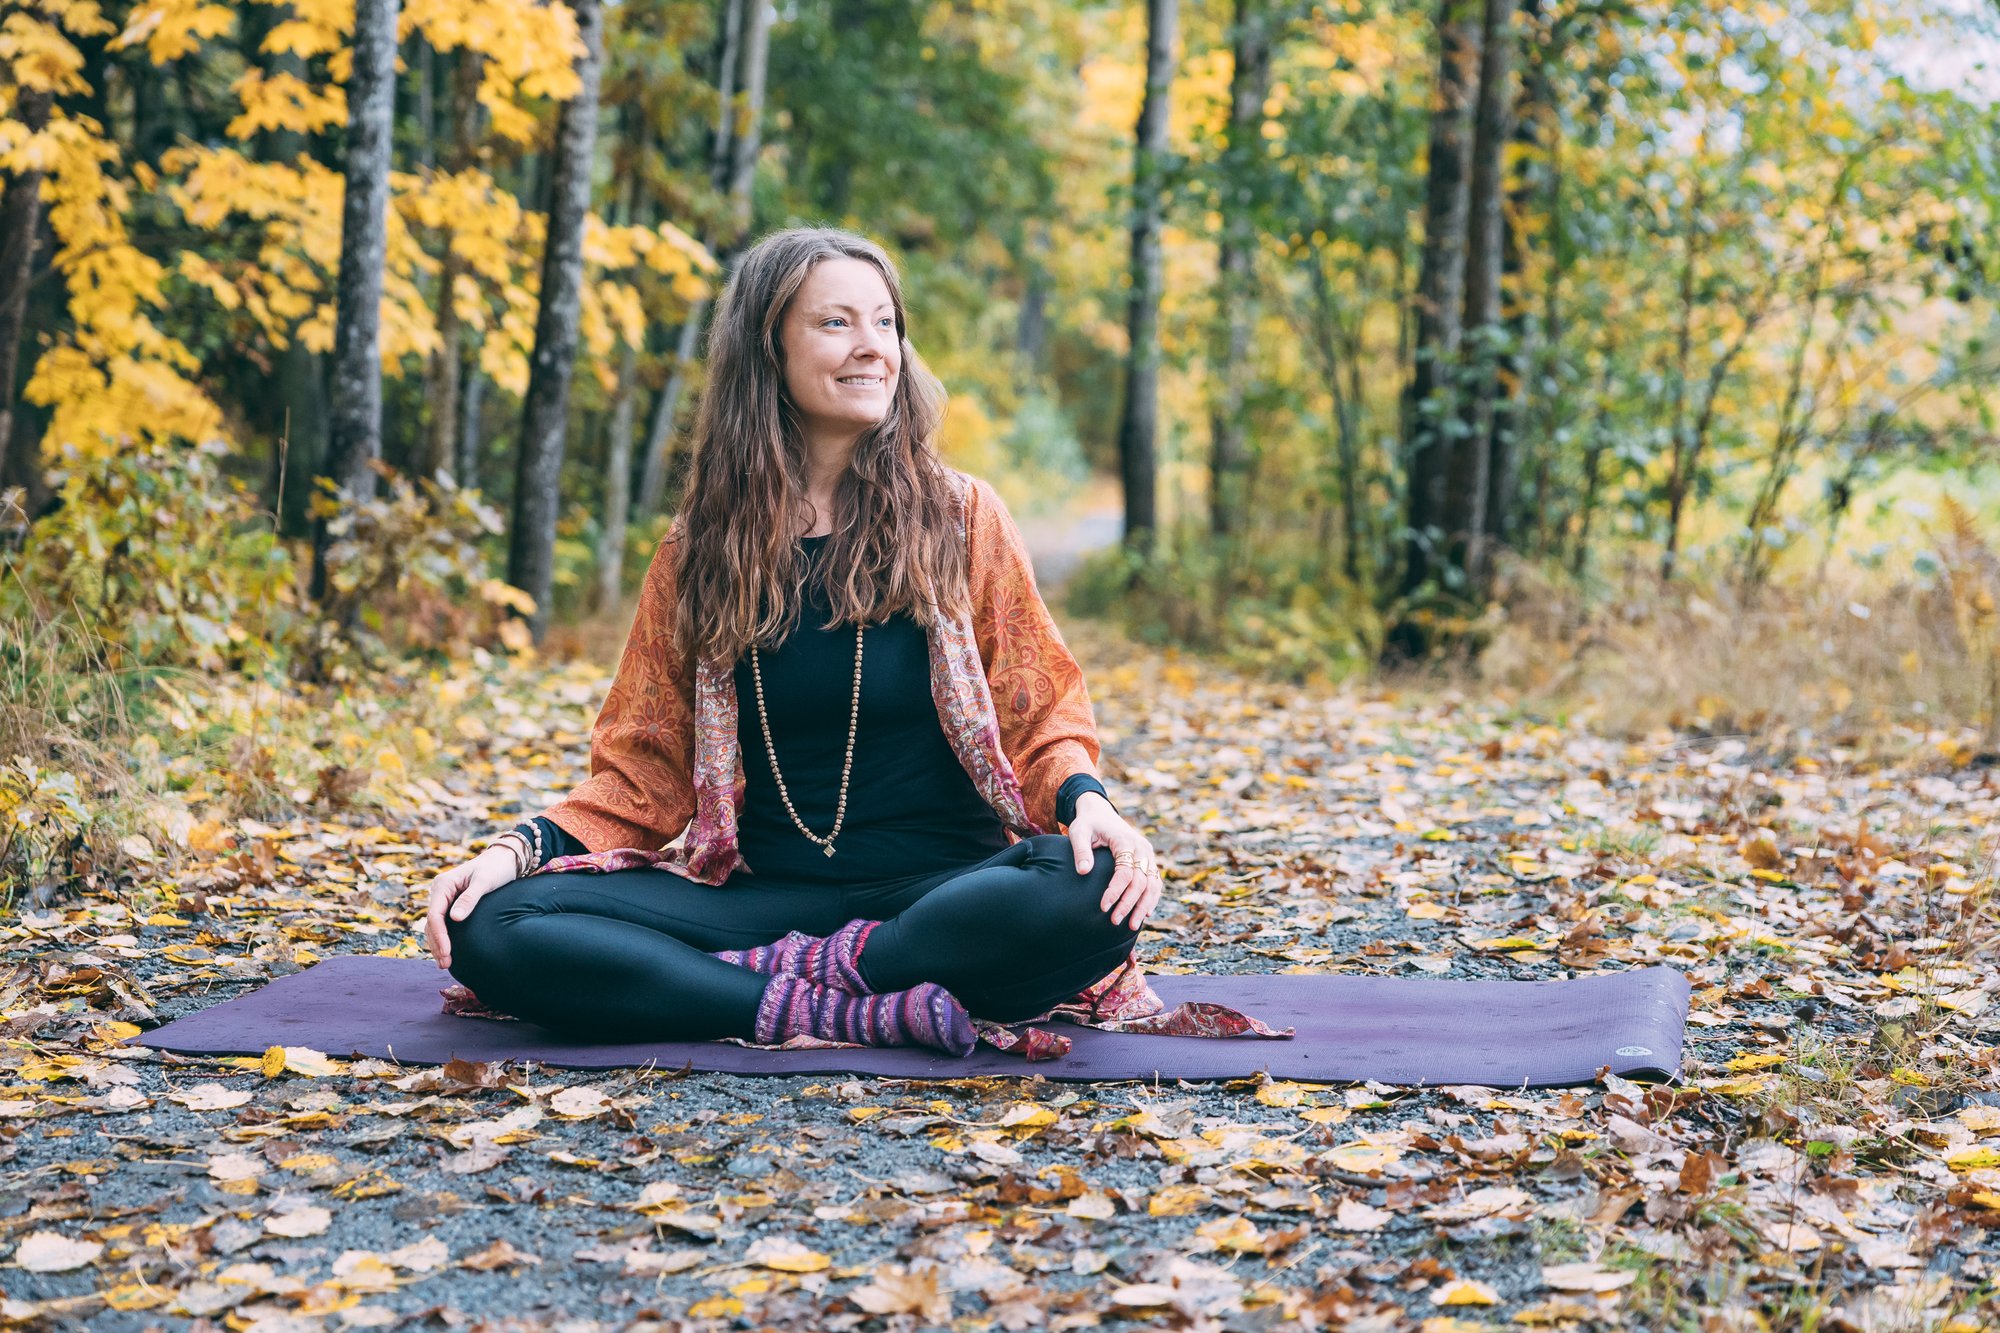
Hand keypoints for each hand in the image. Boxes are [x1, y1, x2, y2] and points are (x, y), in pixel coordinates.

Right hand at [423, 846, 520, 968]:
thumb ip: (470, 899)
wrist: (505, 859)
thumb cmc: (496, 868)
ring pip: (435, 925)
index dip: (439, 936)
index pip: (435, 915)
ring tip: (445, 964)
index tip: (447, 952)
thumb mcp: (485, 882)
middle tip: (446, 964)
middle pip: (432, 923)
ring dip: (438, 944)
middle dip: (437, 944)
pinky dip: (444, 938)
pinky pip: (443, 923)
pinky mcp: (451, 904)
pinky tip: (447, 952)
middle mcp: (440, 891)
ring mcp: (444, 898)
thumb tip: (454, 919)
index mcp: (443, 884)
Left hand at [1065, 792, 1163, 928]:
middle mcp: (1141, 847)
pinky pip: (1155, 881)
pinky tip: (1144, 913)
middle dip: (1129, 904)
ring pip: (1152, 884)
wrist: (1100, 813)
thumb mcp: (1079, 832)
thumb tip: (1083, 872)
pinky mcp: (1148, 860)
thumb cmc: (1088, 824)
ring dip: (1143, 905)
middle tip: (1115, 921)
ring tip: (1131, 925)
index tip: (1103, 907)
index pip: (1125, 871)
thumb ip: (1081, 851)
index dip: (1115, 891)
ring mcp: (1147, 854)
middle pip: (1141, 881)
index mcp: (1124, 840)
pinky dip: (1152, 898)